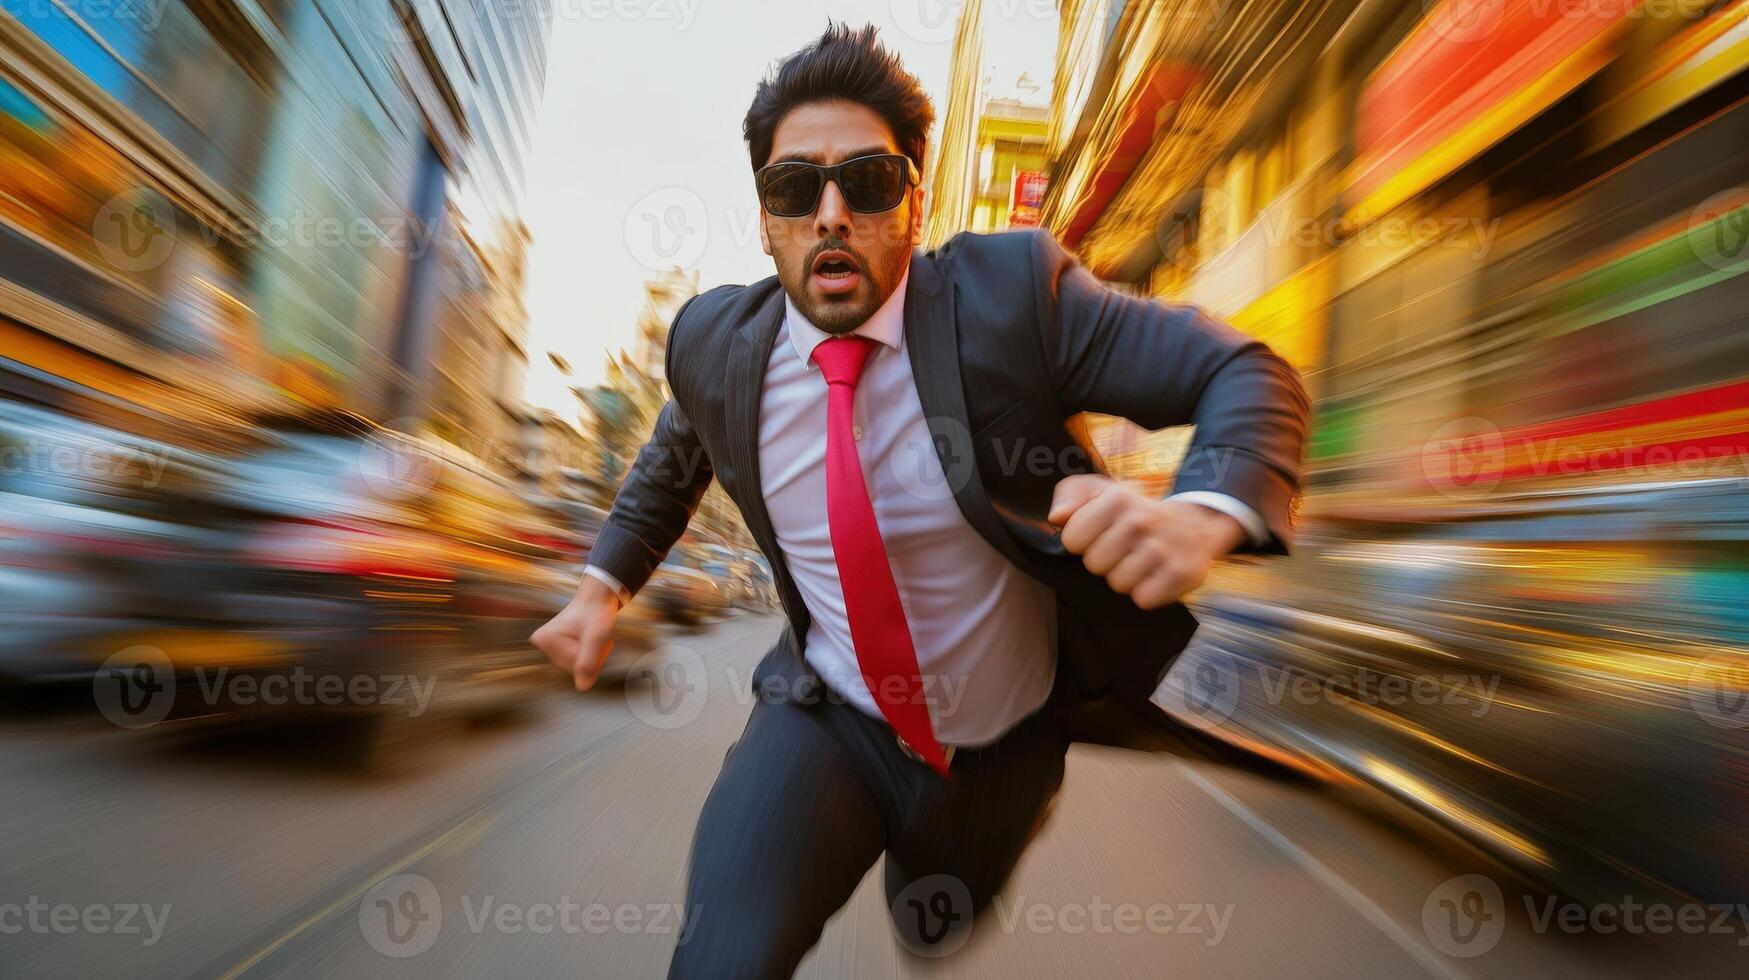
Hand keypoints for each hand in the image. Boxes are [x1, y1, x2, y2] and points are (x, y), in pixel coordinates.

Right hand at [531, 575, 622, 690]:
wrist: (597, 599)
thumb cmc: (595, 612)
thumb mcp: (596, 638)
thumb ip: (588, 663)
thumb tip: (582, 687)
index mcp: (544, 639)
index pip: (573, 665)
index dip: (590, 654)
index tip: (592, 635)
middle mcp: (542, 643)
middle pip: (572, 667)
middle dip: (590, 656)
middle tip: (593, 636)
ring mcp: (548, 646)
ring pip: (575, 666)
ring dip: (590, 655)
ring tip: (590, 636)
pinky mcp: (556, 648)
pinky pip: (575, 662)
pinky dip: (587, 654)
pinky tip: (587, 640)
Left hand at [1047, 474, 1245, 609]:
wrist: (1196, 524)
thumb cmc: (1135, 512)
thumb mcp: (1102, 492)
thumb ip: (1070, 495)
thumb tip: (1056, 517)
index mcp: (1116, 499)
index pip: (1071, 540)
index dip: (1082, 541)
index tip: (1099, 535)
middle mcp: (1140, 522)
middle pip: (1094, 565)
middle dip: (1104, 560)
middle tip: (1123, 549)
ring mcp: (1162, 549)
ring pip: (1118, 584)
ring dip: (1126, 577)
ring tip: (1140, 561)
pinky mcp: (1182, 574)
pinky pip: (1143, 599)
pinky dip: (1147, 592)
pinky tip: (1155, 574)